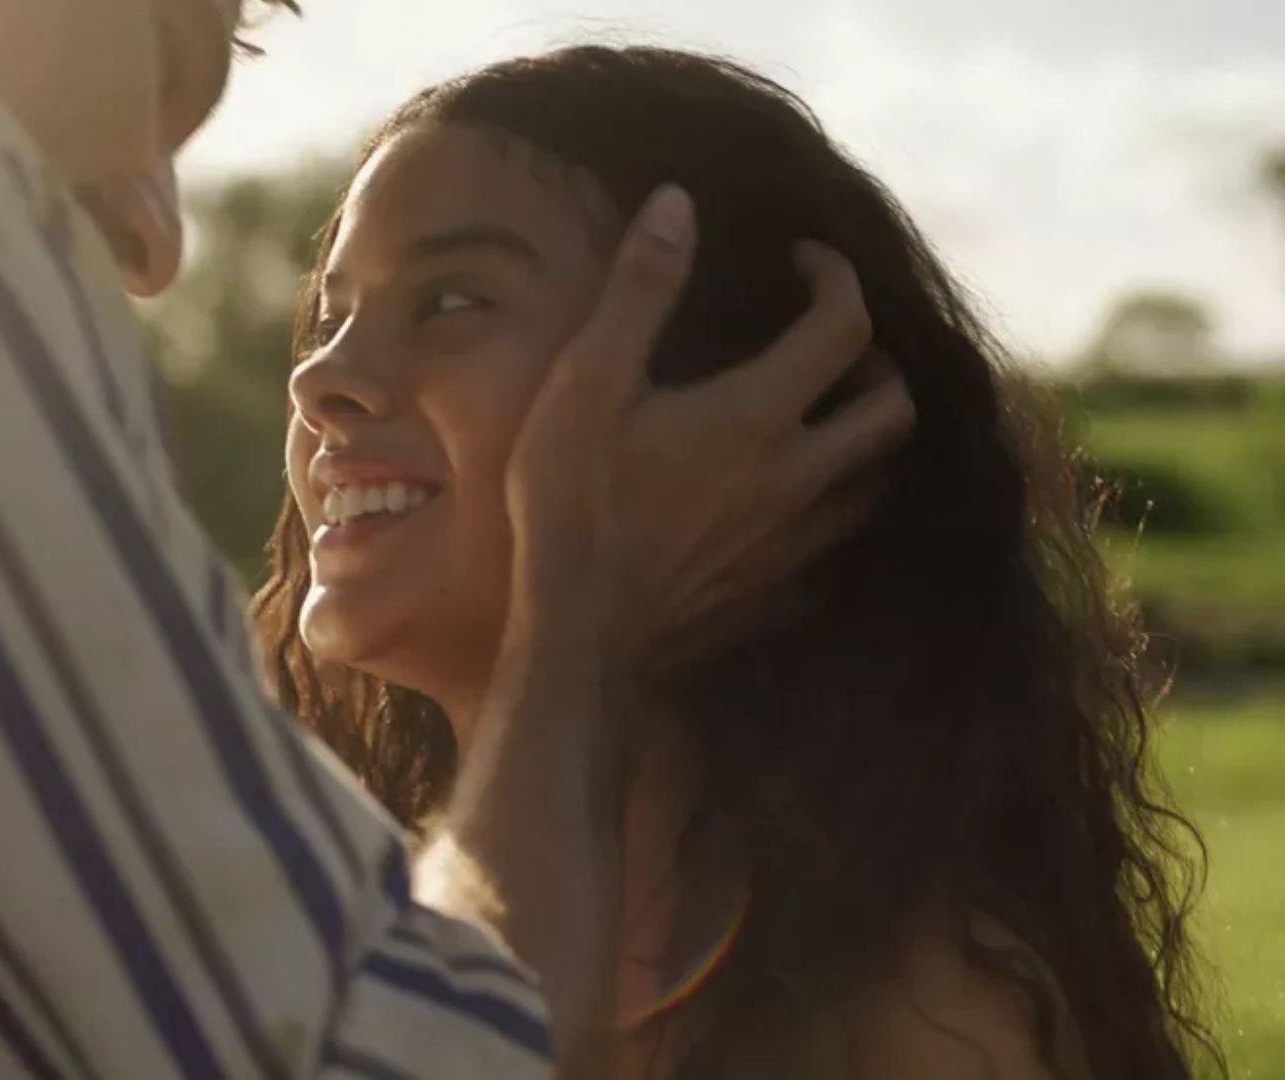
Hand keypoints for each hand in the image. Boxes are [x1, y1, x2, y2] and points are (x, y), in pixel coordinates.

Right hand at [505, 184, 915, 673]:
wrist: (576, 632)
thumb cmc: (570, 502)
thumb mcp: (586, 381)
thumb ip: (638, 290)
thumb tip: (677, 203)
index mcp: (756, 414)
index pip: (843, 324)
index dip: (834, 276)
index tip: (800, 260)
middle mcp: (796, 475)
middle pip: (893, 407)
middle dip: (877, 360)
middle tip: (829, 339)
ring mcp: (793, 540)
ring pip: (879, 479)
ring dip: (868, 435)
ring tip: (824, 411)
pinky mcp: (777, 589)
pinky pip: (838, 544)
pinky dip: (834, 507)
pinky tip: (791, 499)